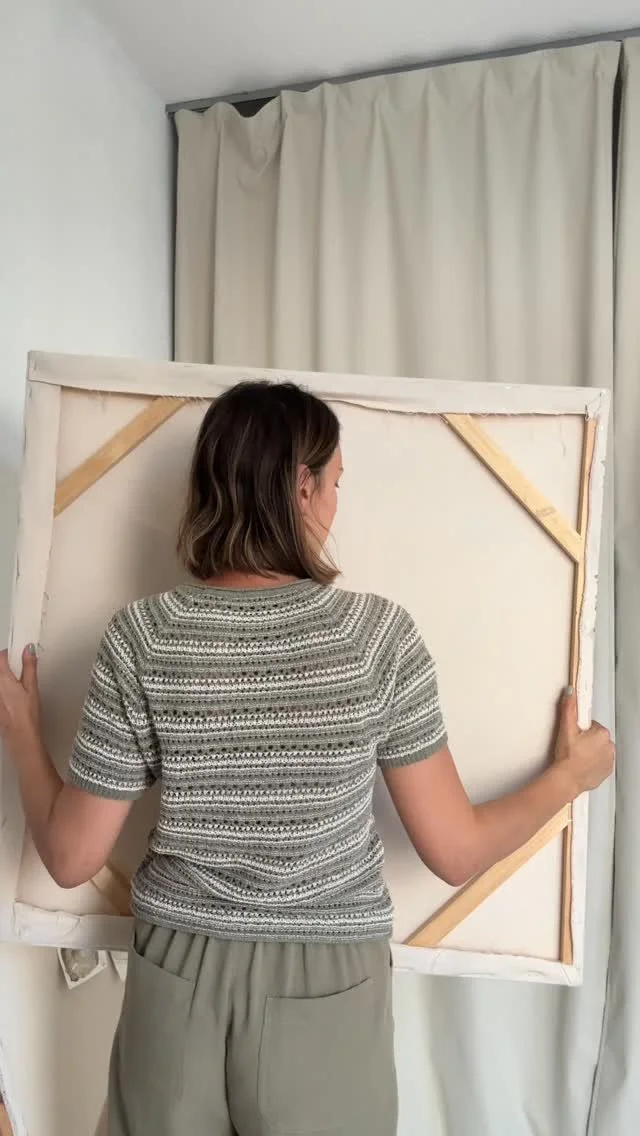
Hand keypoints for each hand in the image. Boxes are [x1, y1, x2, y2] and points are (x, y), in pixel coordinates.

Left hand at [0, 646, 42, 762]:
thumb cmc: (26, 714)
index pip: (0, 657)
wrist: (19, 736)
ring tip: (14, 688)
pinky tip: (10, 699)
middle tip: (16, 672)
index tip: (16, 656)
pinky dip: (3, 692)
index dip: (8, 654)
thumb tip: (29, 649)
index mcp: (2, 678)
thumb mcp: (32, 687)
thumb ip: (29, 666)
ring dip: (4, 681)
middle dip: (5, 668)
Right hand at [554, 688, 614, 795]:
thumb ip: (569, 708)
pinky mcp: (606, 771)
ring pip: (598, 750)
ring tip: (576, 756)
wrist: (567, 779)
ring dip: (590, 752)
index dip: (581, 731)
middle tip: (573, 747)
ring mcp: (609, 760)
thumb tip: (571, 693)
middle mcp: (609, 746)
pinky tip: (581, 764)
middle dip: (586, 741)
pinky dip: (592, 764)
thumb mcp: (565, 729)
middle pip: (596, 738)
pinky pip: (600, 763)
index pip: (592, 726)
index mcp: (602, 734)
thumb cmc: (567, 757)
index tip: (574, 737)